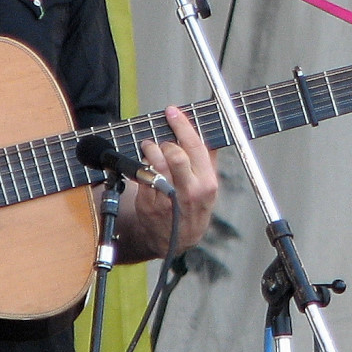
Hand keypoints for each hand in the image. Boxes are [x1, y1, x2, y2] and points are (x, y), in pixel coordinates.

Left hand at [123, 106, 219, 256]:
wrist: (176, 240)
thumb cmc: (193, 209)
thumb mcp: (209, 186)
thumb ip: (208, 159)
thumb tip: (206, 130)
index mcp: (207, 183)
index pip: (195, 147)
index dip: (182, 125)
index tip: (173, 112)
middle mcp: (189, 191)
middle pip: (175, 155)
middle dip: (166, 142)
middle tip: (163, 141)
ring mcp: (167, 199)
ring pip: (155, 164)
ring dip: (150, 150)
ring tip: (150, 148)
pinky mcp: (148, 204)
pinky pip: (142, 176)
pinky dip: (142, 165)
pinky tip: (145, 165)